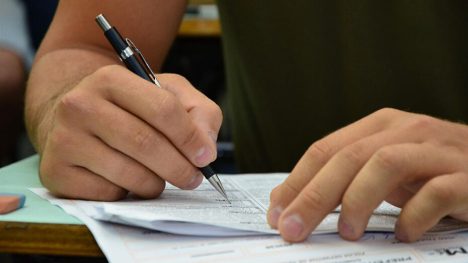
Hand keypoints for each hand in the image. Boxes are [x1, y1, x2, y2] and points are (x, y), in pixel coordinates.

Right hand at [39, 65, 221, 199]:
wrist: (75, 119)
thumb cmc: (129, 108)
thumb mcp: (167, 94)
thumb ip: (198, 113)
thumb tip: (205, 150)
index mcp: (111, 79)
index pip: (162, 109)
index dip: (190, 137)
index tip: (205, 157)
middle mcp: (80, 105)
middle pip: (146, 143)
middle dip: (179, 168)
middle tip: (193, 178)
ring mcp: (63, 139)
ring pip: (129, 174)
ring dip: (155, 184)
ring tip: (159, 178)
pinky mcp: (56, 172)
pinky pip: (108, 194)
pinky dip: (127, 194)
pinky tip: (125, 180)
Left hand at [267, 108, 467, 241]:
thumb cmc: (430, 169)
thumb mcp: (383, 168)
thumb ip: (343, 178)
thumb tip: (289, 202)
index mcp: (377, 126)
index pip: (324, 150)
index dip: (295, 182)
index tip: (275, 214)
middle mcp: (404, 130)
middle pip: (347, 158)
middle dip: (313, 196)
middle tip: (293, 230)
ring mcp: (436, 149)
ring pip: (385, 164)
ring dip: (358, 200)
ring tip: (346, 232)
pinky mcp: (467, 176)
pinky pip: (436, 192)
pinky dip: (414, 215)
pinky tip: (404, 234)